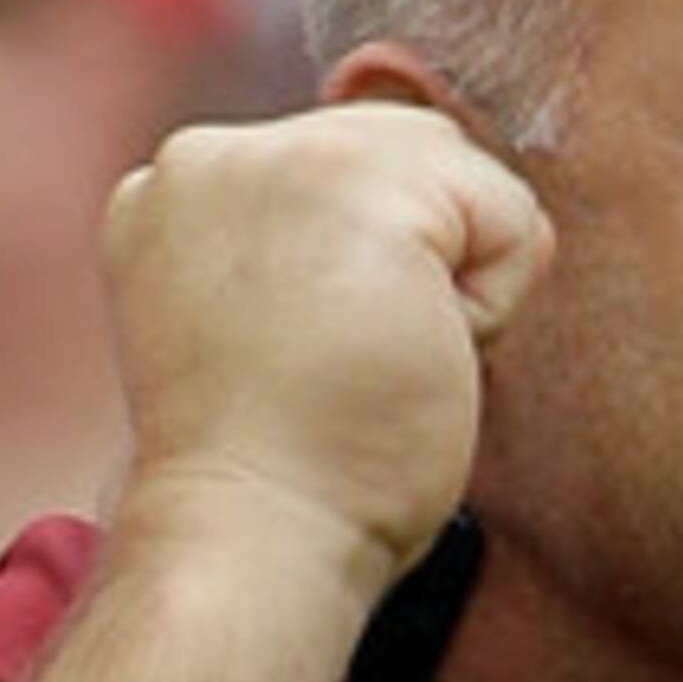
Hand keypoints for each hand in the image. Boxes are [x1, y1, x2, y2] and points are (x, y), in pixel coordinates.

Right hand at [101, 100, 552, 580]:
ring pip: (457, 169)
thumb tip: (467, 215)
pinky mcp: (358, 183)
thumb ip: (318, 239)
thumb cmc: (289, 469)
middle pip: (404, 147)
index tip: (305, 357)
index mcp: (173, 190)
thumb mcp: (277, 320)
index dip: (370, 265)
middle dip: (419, 254)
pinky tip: (412, 355)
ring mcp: (276, 156)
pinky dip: (493, 302)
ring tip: (373, 355)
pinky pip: (509, 212)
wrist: (258, 534)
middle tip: (344, 362)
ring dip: (455, 274)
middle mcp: (205, 155)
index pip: (340, 165)